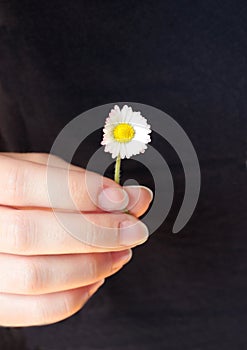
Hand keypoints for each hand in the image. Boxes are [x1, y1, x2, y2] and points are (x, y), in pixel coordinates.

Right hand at [0, 153, 151, 325]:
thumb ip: (81, 182)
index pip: (23, 184)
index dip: (79, 190)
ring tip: (120, 252)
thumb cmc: (18, 191)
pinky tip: (96, 277)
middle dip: (95, 232)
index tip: (122, 198)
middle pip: (31, 234)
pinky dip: (74, 297)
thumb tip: (136, 199)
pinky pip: (34, 309)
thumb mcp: (41, 172)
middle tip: (133, 229)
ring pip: (35, 276)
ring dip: (92, 265)